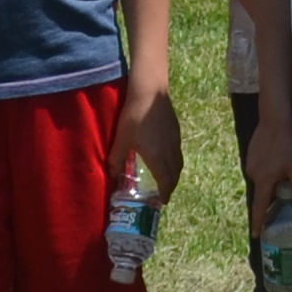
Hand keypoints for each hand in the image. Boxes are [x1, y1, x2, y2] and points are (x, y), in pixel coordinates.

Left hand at [125, 85, 185, 206]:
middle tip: (164, 192)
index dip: (165, 192)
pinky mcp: (176, 130)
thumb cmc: (134, 116)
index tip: (162, 201)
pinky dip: (174, 161)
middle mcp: (170, 151)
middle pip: (175, 173)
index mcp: (157, 157)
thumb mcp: (121, 139)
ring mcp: (175, 140)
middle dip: (171, 186)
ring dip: (174, 174)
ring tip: (167, 178)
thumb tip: (112, 175)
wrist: (150, 91)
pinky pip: (178, 152)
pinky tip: (166, 156)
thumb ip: (117, 159)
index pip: (165, 180)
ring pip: (178, 162)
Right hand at [240, 103, 291, 221]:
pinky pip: (260, 168)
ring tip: (284, 171)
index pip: (260, 207)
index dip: (258, 222)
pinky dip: (268, 170)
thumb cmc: (288, 144)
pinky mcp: (251, 154)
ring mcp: (250, 163)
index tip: (255, 235)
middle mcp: (253, 174)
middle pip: (263, 192)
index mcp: (263, 180)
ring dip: (271, 181)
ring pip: (262, 179)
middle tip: (283, 195)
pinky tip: (278, 160)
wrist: (274, 119)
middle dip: (271, 196)